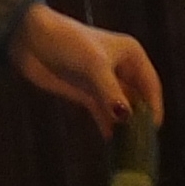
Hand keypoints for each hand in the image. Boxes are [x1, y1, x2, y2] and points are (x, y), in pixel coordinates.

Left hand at [14, 6, 159, 131]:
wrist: (31, 39)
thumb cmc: (68, 43)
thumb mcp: (93, 66)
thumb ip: (110, 93)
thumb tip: (126, 118)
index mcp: (131, 54)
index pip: (150, 85)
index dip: (154, 106)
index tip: (152, 129)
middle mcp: (121, 68)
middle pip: (138, 98)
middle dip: (140, 118)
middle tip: (141, 142)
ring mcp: (103, 81)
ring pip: (121, 107)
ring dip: (124, 125)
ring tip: (128, 146)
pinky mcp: (86, 92)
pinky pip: (103, 113)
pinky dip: (108, 126)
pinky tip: (112, 141)